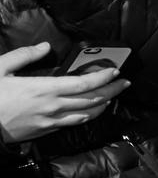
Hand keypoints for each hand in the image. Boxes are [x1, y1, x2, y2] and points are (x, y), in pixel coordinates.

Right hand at [0, 44, 127, 141]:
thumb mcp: (0, 68)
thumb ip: (24, 56)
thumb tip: (45, 46)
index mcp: (44, 89)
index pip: (84, 83)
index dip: (103, 77)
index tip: (116, 71)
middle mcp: (53, 106)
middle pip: (92, 99)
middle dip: (112, 90)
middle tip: (125, 83)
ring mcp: (52, 121)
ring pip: (87, 114)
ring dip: (104, 104)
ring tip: (113, 95)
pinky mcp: (47, 131)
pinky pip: (74, 123)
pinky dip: (88, 115)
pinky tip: (92, 110)